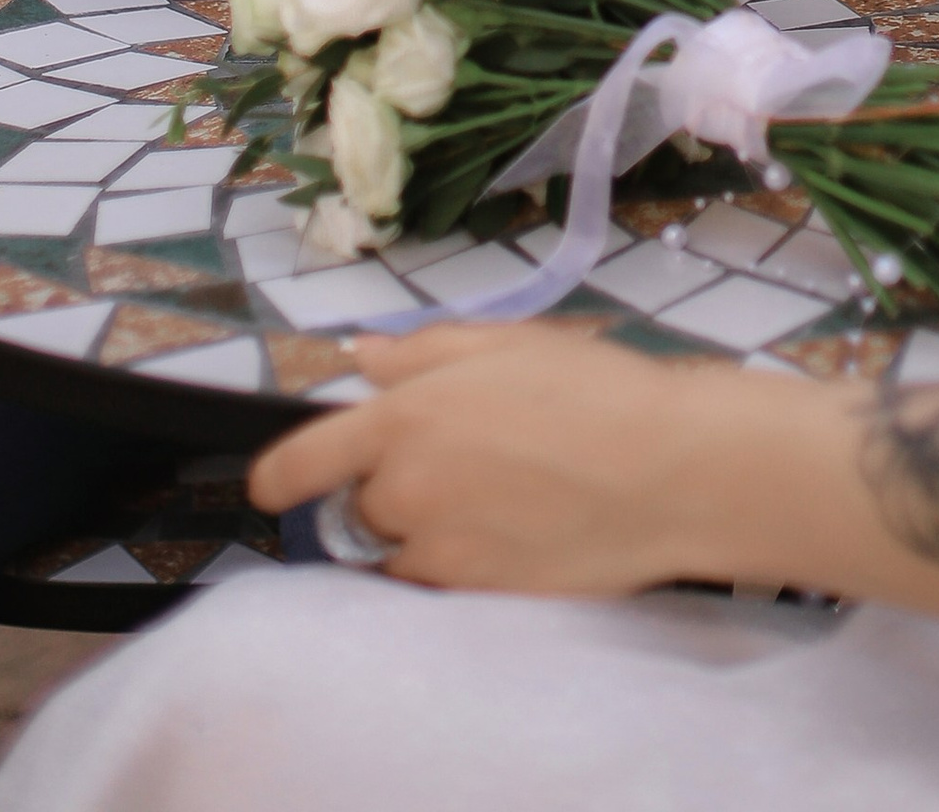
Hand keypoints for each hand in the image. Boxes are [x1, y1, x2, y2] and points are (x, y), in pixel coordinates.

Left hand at [248, 322, 770, 594]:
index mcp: (404, 418)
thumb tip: (360, 359)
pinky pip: (438, 585)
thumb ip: (418, 352)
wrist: (663, 469)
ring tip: (490, 500)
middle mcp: (405, 491)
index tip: (275, 485)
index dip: (279, 477)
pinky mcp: (475, 596)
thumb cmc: (589, 389)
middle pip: (356, 508)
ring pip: (396, 554)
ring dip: (419, 533)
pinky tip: (509, 533)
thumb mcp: (503, 342)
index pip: (301, 463)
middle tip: (454, 463)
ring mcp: (439, 552)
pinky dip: (455, 564)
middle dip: (387, 490)